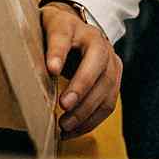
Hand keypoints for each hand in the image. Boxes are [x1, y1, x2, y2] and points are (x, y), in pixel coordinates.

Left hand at [40, 2, 119, 138]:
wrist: (78, 31)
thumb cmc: (57, 33)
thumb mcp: (46, 32)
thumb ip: (43, 47)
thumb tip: (44, 71)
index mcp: (75, 27)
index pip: (64, 36)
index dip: (58, 53)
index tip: (51, 69)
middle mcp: (100, 43)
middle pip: (96, 66)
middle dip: (81, 88)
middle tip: (63, 106)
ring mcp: (111, 62)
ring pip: (106, 88)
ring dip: (86, 111)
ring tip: (64, 126)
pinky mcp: (114, 79)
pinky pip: (108, 104)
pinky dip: (91, 121)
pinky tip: (73, 131)